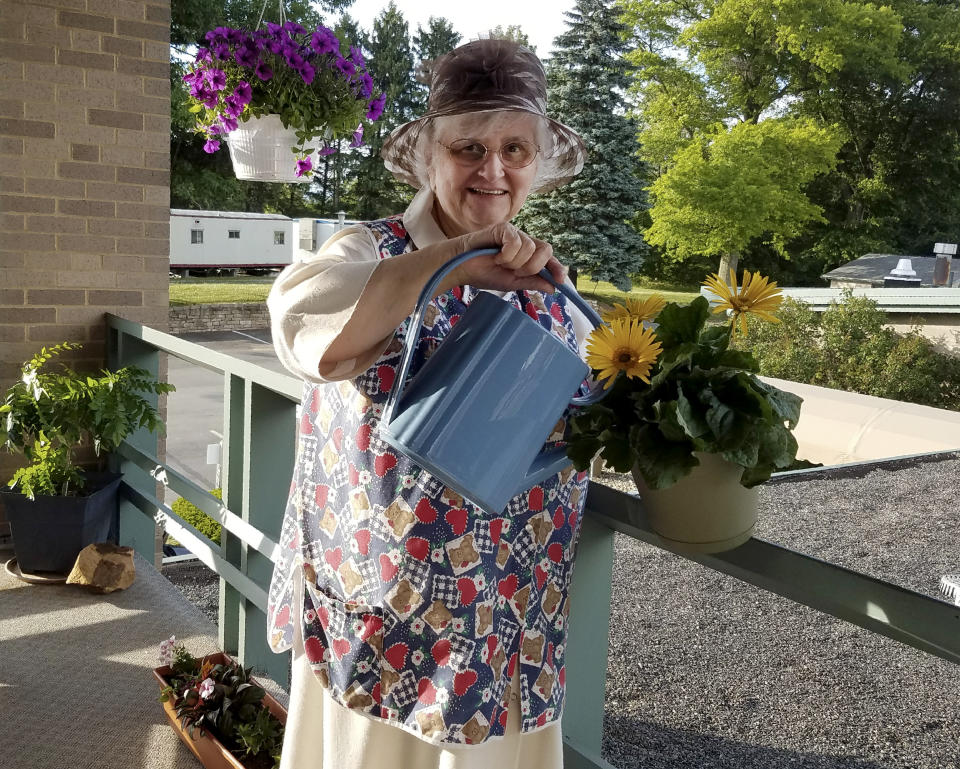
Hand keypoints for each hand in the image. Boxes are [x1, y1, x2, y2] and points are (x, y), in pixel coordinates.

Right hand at [440, 223, 566, 294]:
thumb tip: (553, 288)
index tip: (560, 280)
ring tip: (501, 264)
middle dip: (533, 267)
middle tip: (516, 272)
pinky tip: (496, 256)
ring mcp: (515, 233)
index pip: (550, 258)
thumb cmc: (484, 273)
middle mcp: (525, 242)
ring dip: (515, 262)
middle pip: (546, 250)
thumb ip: (532, 283)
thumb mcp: (512, 283)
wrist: (462, 268)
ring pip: (530, 248)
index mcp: (529, 255)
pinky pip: (516, 242)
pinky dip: (507, 254)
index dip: (557, 267)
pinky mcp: (503, 228)